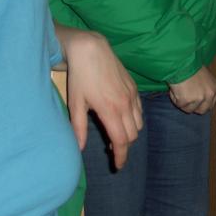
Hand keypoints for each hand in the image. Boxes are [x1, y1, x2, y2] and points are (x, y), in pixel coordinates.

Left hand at [62, 29, 142, 169]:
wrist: (91, 49)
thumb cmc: (80, 77)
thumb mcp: (76, 103)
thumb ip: (78, 128)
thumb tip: (78, 150)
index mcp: (110, 111)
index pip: (121, 141)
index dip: (121, 157)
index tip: (118, 166)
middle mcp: (125, 105)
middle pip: (133, 135)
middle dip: (124, 146)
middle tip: (111, 148)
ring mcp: (132, 95)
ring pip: (139, 123)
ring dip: (130, 132)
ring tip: (116, 133)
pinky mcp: (134, 87)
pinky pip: (140, 110)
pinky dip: (134, 119)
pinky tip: (122, 117)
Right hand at [168, 66, 215, 114]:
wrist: (182, 62)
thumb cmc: (192, 66)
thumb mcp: (205, 77)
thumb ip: (206, 89)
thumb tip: (201, 101)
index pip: (210, 105)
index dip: (201, 104)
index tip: (194, 100)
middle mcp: (210, 95)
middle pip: (202, 111)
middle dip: (193, 107)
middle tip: (186, 98)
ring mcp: (199, 98)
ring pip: (189, 110)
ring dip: (183, 102)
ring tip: (180, 89)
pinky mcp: (187, 100)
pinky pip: (179, 105)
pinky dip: (175, 98)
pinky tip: (175, 88)